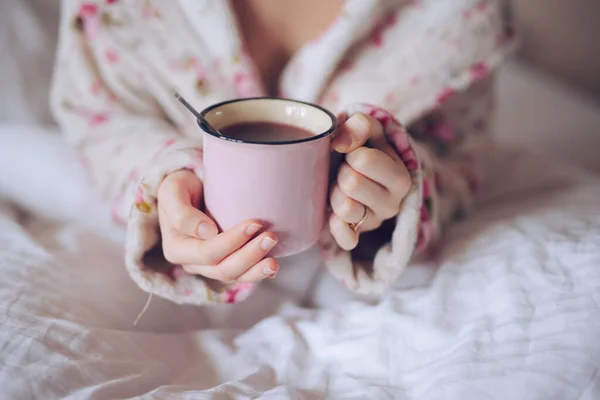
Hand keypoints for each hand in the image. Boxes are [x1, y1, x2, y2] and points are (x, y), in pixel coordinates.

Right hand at [157, 170, 278, 281]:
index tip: (254, 223)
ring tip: (275, 261)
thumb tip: (208, 233)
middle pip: (223, 269)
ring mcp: (208, 267)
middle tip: (272, 237)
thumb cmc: (180, 187)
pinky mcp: (224, 263)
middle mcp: (192, 263)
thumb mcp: (173, 191)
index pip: (207, 253)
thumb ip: (182, 213)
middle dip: (250, 256)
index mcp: (176, 248)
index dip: (232, 242)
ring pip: (234, 276)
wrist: (189, 188)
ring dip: (256, 269)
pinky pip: (241, 274)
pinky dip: (257, 272)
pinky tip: (272, 267)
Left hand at [329, 113, 410, 249]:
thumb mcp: (369, 129)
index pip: (362, 159)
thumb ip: (360, 125)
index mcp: (401, 177)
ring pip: (344, 209)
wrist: (357, 170)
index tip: (353, 152)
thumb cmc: (363, 148)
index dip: (350, 151)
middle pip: (351, 183)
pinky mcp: (356, 237)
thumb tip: (339, 143)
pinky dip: (335, 224)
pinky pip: (344, 238)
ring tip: (340, 186)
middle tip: (345, 169)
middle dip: (341, 171)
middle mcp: (392, 204)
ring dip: (334, 193)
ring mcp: (374, 223)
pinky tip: (333, 211)